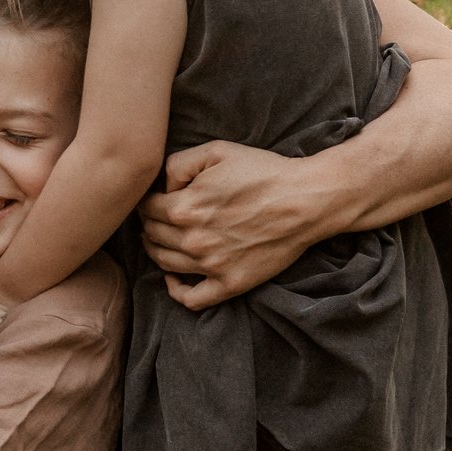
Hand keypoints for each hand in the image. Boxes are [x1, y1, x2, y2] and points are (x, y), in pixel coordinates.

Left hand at [137, 140, 315, 309]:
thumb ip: (177, 165)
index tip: (154, 197)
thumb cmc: (263, 171)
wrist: (305, 200)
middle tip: (155, 217)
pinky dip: (175, 291)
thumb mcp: (216, 151)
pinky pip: (191, 299)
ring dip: (155, 251)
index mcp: (184, 207)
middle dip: (148, 224)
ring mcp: (210, 266)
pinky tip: (173, 278)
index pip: (145, 208)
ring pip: (164, 264)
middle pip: (152, 235)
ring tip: (161, 240)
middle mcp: (192, 240)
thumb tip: (162, 188)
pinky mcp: (230, 284)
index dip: (146, 200)